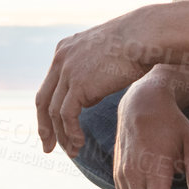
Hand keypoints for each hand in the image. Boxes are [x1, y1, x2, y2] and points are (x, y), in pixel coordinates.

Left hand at [35, 11, 155, 156]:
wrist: (145, 36)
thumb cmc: (136, 44)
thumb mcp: (105, 56)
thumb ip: (92, 74)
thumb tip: (88, 96)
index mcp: (64, 50)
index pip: (49, 86)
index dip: (48, 110)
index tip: (52, 127)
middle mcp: (61, 60)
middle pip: (43, 100)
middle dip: (44, 127)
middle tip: (48, 147)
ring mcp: (67, 71)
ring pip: (54, 112)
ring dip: (61, 136)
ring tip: (73, 152)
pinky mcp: (78, 84)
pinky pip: (67, 116)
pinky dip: (71, 132)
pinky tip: (79, 143)